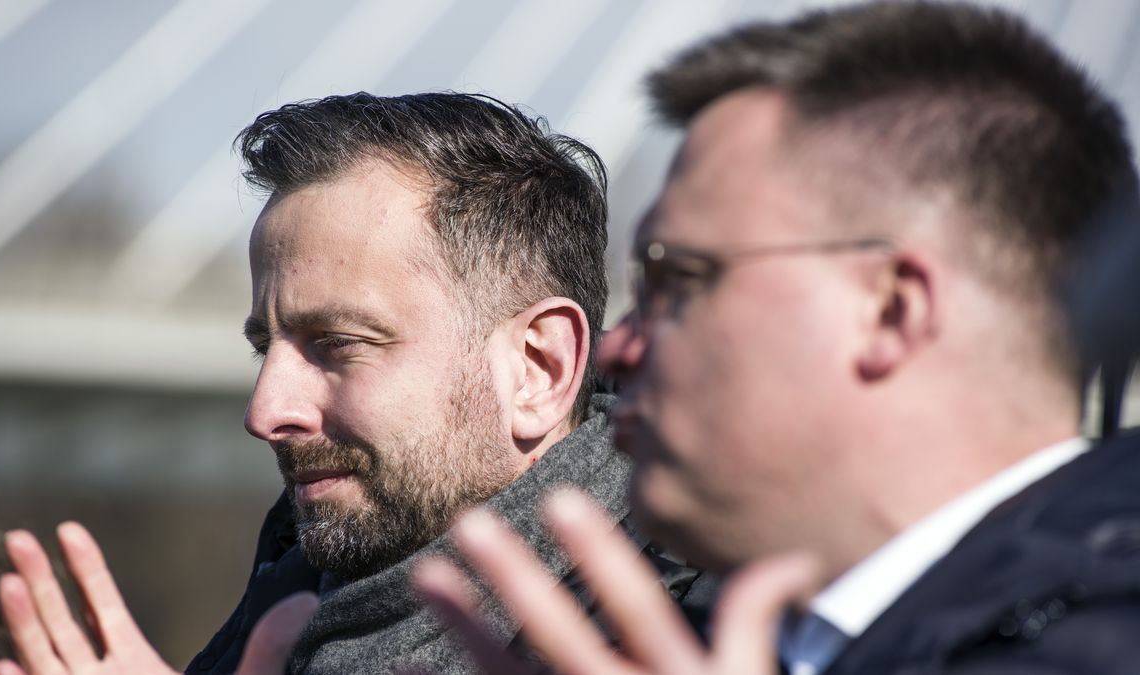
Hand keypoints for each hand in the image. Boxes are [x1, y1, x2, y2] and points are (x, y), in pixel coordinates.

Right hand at [0, 521, 317, 674]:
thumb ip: (268, 645)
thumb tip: (308, 604)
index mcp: (132, 663)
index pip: (101, 606)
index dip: (83, 568)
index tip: (66, 528)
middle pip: (59, 621)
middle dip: (37, 580)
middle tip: (17, 536)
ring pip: (43, 654)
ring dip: (23, 619)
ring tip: (10, 579)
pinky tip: (5, 662)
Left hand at [412, 489, 819, 674]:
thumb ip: (756, 622)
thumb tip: (797, 558)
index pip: (636, 607)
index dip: (600, 554)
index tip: (557, 500)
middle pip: (560, 635)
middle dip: (514, 577)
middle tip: (466, 522)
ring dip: (464, 626)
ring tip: (423, 576)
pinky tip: (401, 670)